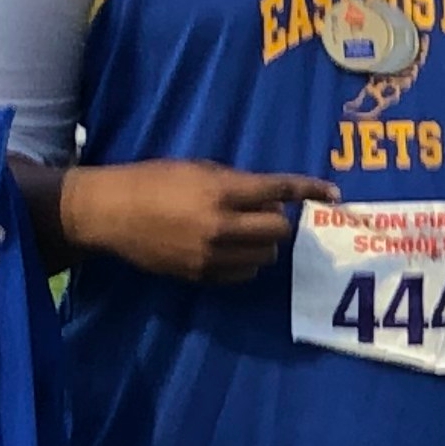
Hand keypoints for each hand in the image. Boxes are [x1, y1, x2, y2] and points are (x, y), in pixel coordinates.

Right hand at [60, 160, 337, 283]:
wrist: (111, 213)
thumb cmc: (155, 180)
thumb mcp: (198, 169)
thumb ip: (237, 183)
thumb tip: (272, 199)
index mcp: (220, 192)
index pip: (278, 191)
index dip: (309, 190)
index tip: (333, 193)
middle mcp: (220, 226)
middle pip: (278, 232)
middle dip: (278, 222)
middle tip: (263, 214)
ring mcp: (210, 255)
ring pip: (264, 257)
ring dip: (264, 244)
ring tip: (243, 232)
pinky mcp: (200, 275)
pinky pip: (243, 275)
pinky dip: (246, 263)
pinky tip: (230, 250)